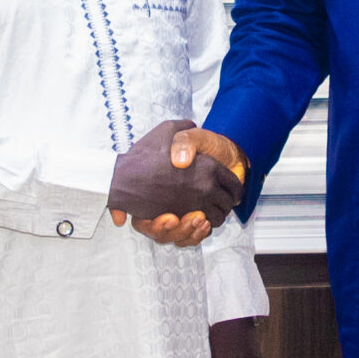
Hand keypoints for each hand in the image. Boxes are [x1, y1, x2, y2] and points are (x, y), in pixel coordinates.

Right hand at [108, 119, 242, 244]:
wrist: (123, 178)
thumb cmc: (144, 154)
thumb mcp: (168, 129)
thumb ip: (187, 129)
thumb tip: (194, 126)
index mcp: (209, 167)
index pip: (234, 185)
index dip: (235, 190)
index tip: (232, 192)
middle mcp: (205, 188)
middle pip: (227, 204)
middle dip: (226, 204)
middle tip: (222, 202)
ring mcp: (193, 205)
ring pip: (215, 219)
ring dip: (214, 217)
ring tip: (208, 211)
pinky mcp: (179, 220)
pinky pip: (200, 231)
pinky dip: (201, 229)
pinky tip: (196, 220)